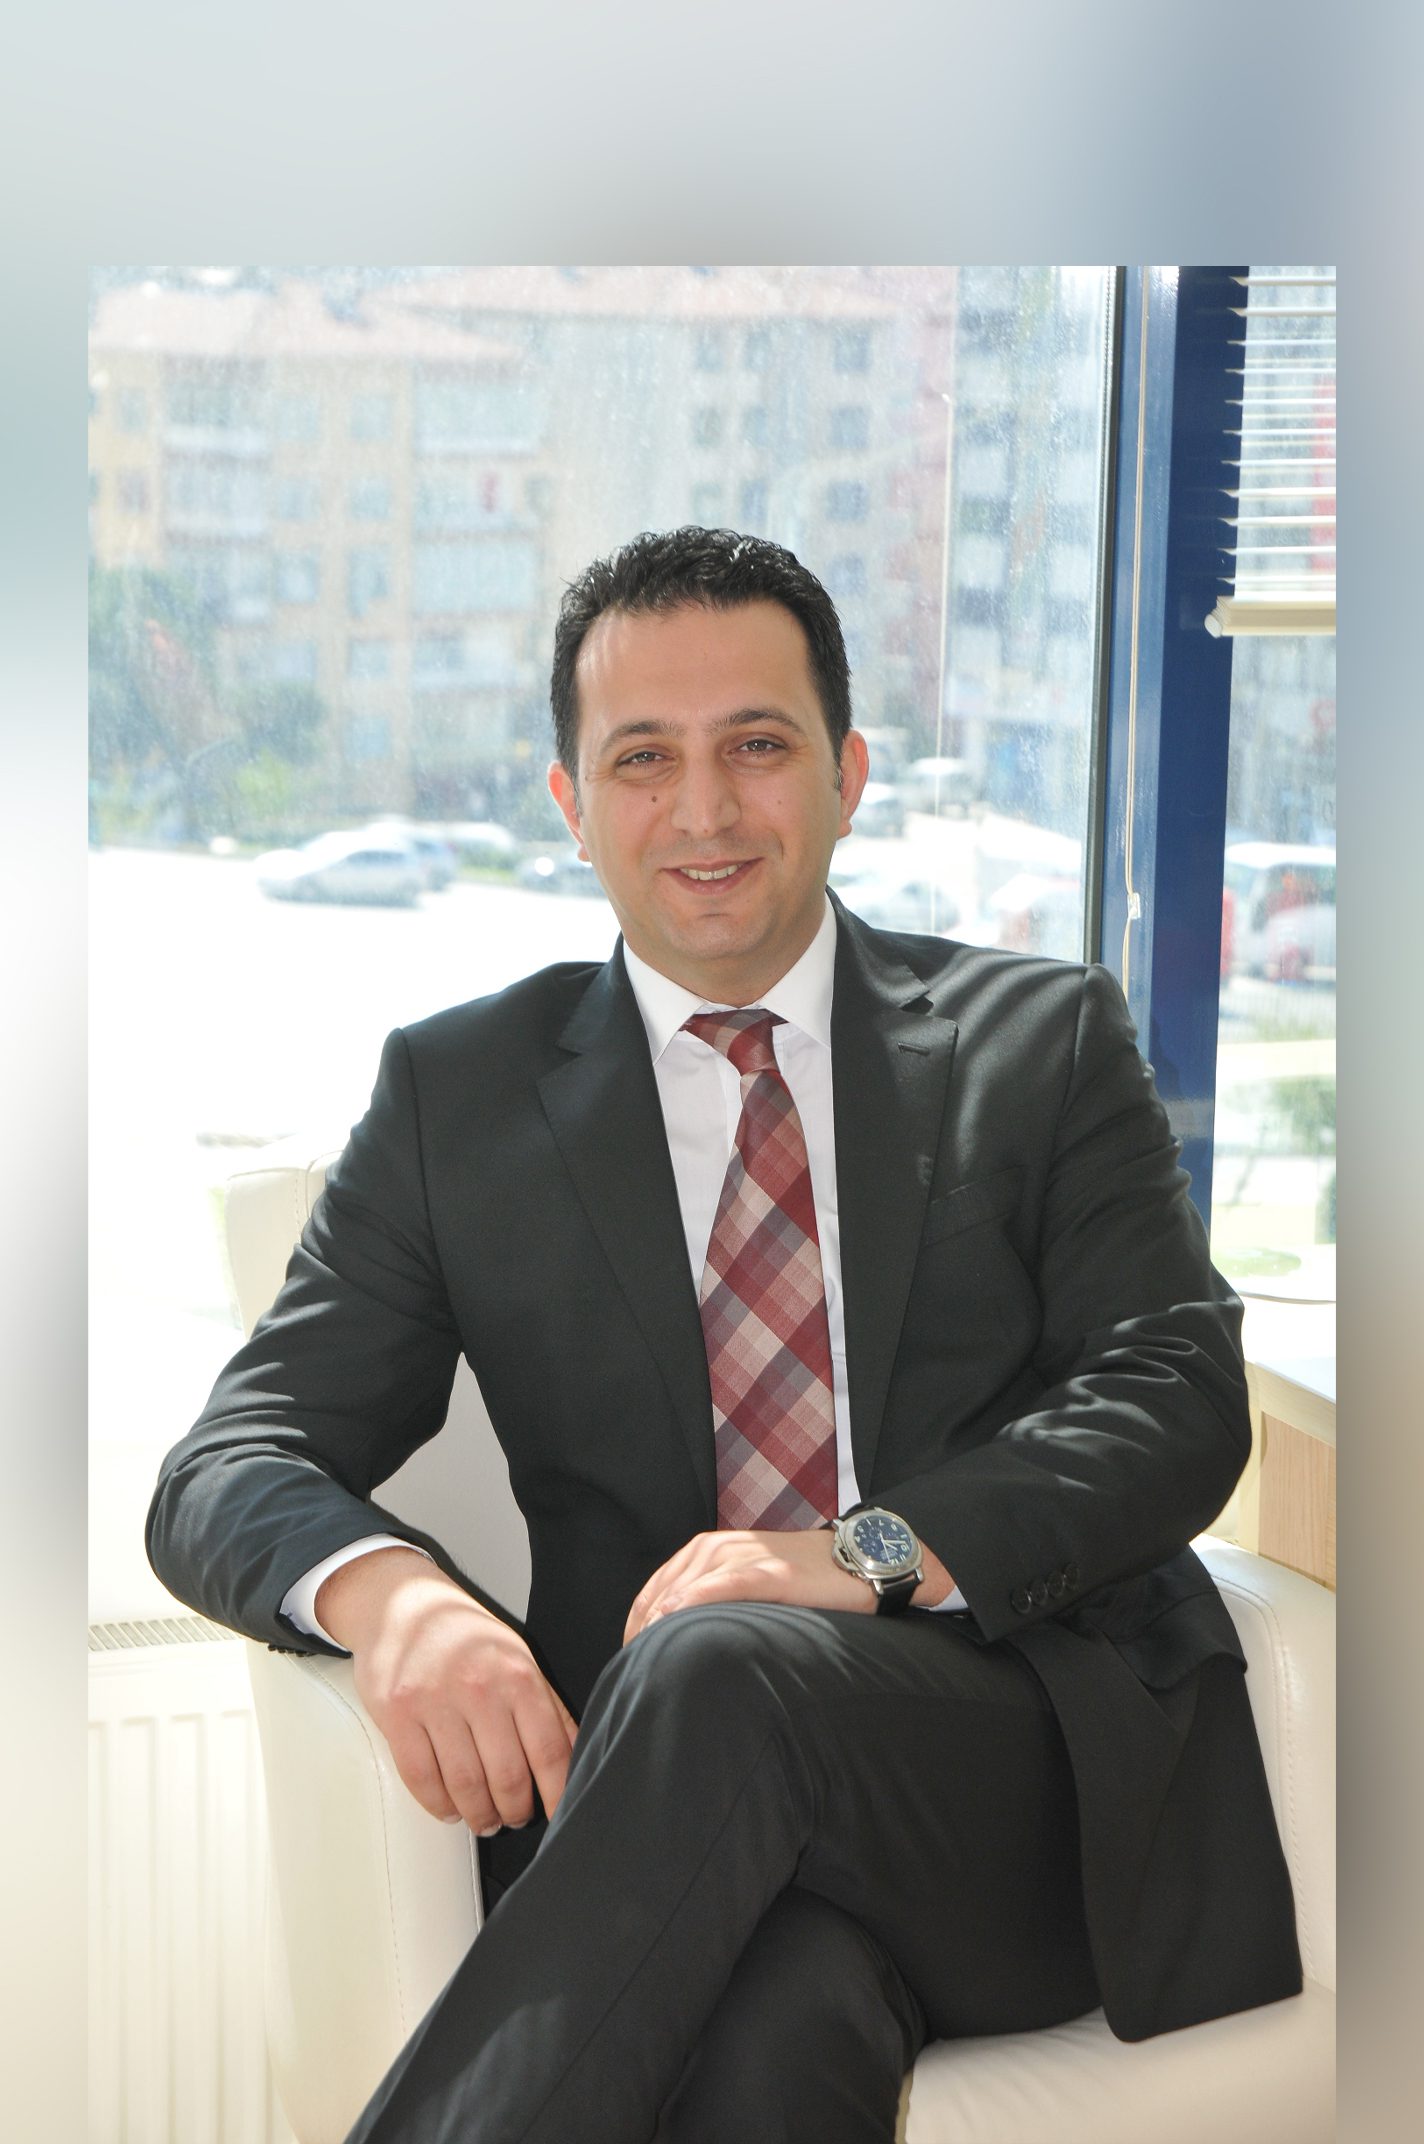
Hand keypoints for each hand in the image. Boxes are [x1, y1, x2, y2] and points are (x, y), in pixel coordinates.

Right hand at [316, 1548, 577, 1834]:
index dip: (557, 1794)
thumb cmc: (465, 1637)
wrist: (402, 1605)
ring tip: (484, 1819)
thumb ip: (547, 1706)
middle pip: (508, 1777)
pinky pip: (422, 1778)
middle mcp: (480, 1687)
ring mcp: (436, 1701)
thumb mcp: (517, 1658)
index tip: (557, 1814)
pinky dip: (439, 1805)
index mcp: (519, 1675)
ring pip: (465, 1785)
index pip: (550, 1751)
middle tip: (513, 1818)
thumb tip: (576, 1759)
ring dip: (478, 1815)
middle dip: (514, 1811)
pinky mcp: (398, 1714)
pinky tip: (449, 1808)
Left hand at [623, 1528, 953, 1642]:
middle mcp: (720, 1548)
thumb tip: (685, 1645)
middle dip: (641, 1632)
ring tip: (643, 1658)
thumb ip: (718, 1602)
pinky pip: (726, 1584)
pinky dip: (697, 1599)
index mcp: (710, 1551)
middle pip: (661, 1592)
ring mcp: (749, 1557)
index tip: (630, 1664)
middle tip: (634, 1673)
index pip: (654, 1590)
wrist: (865, 1560)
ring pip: (685, 1587)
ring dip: (659, 1622)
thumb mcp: (753, 1585)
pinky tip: (676, 1618)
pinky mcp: (776, 1571)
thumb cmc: (809, 1581)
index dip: (636, 1627)